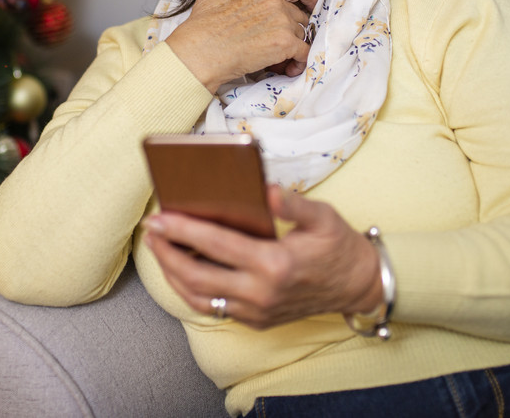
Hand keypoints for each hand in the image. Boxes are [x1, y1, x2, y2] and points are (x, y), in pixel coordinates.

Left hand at [142, 186, 383, 328]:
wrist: (359, 286)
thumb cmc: (339, 247)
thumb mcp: (323, 217)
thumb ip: (293, 203)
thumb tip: (266, 189)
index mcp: (275, 264)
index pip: (216, 246)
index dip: (183, 230)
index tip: (160, 218)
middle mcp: (262, 293)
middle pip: (198, 276)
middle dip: (167, 253)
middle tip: (150, 232)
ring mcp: (257, 311)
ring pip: (200, 298)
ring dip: (173, 274)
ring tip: (158, 249)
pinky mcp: (257, 320)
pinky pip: (214, 308)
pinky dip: (191, 291)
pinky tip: (181, 270)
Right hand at [164, 0, 318, 92]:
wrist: (199, 52)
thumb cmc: (201, 29)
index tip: (310, 6)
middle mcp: (275, 2)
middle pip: (301, 15)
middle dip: (295, 30)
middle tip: (283, 44)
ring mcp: (282, 21)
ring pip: (303, 34)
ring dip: (295, 47)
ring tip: (281, 59)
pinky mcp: (285, 42)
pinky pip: (304, 52)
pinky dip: (299, 62)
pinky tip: (287, 68)